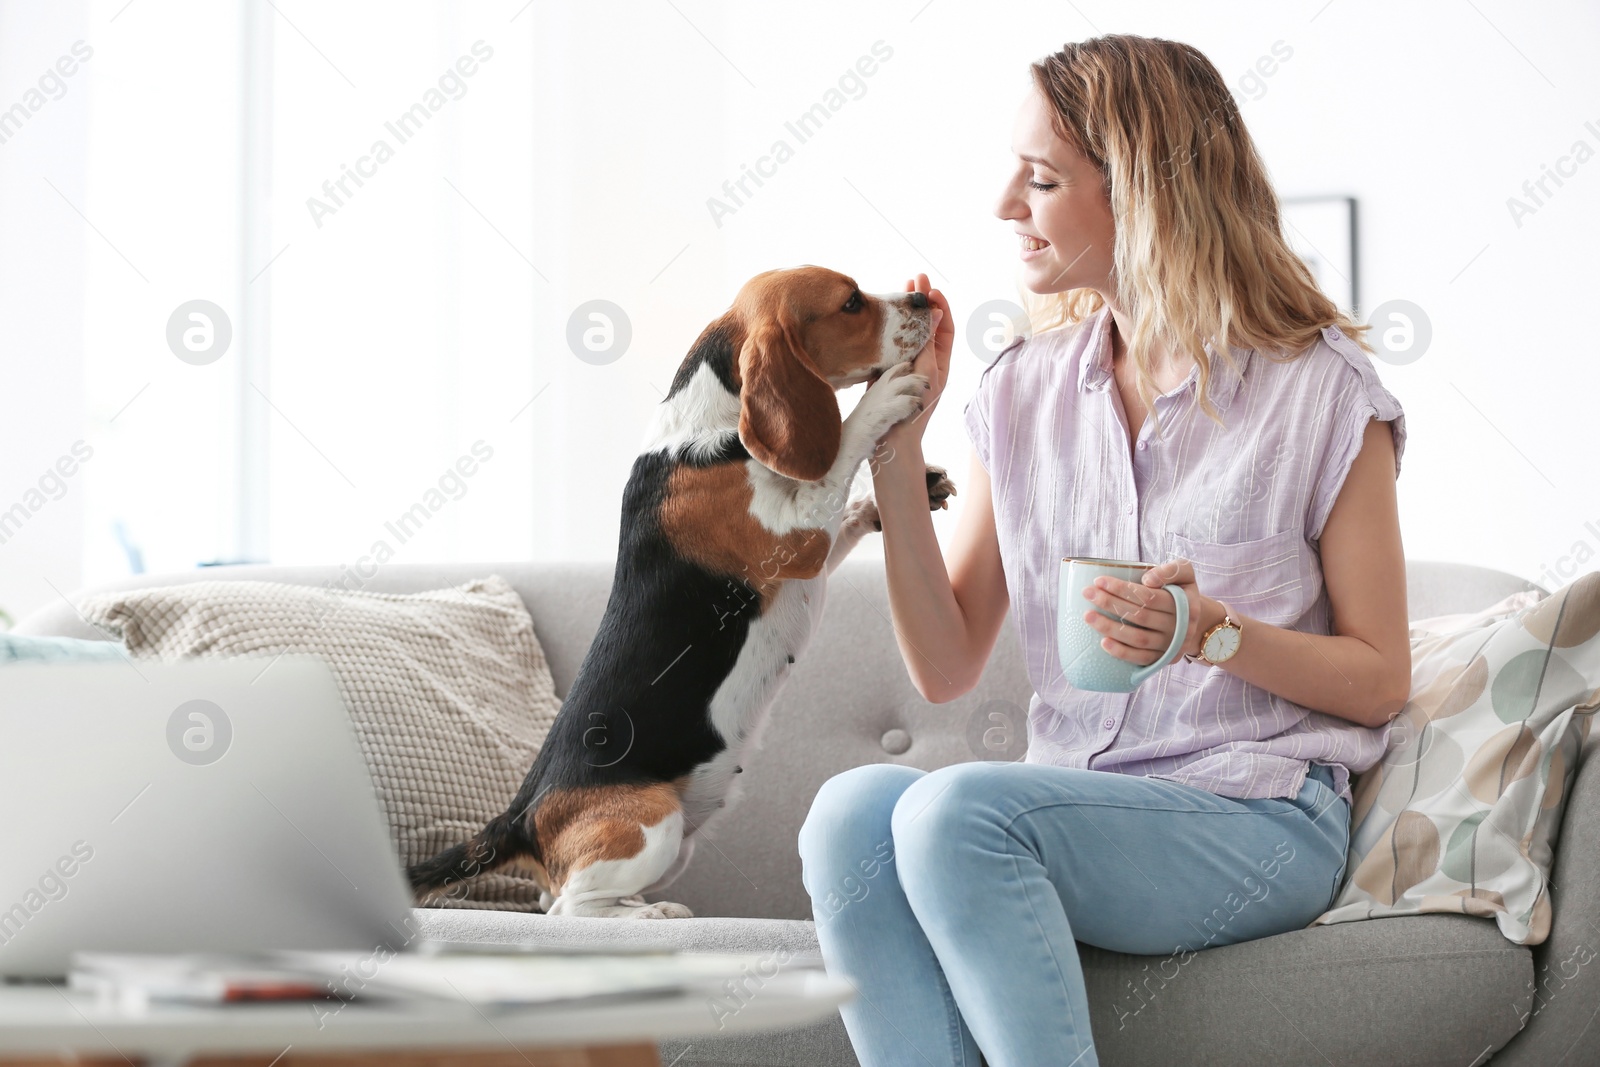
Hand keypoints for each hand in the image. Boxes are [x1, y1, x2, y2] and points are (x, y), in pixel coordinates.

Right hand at [870, 273, 951, 452]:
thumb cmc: (912, 411)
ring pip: (908, 332)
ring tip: (902, 290)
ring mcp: (906, 365)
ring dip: (905, 312)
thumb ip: (928, 344)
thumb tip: (937, 314)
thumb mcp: (924, 373)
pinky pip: (891, 344)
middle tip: (915, 277)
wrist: (890, 440)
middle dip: (921, 301)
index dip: (940, 306)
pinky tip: (883, 315)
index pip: (944, 327)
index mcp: (940, 363)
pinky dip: (888, 328)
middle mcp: (924, 362)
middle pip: (926, 325)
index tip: (931, 289)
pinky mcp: (888, 371)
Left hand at [1080, 559, 1220, 665]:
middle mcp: (1181, 627)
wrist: (1197, 621)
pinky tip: (1103, 643)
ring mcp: (1171, 646)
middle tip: (1088, 593)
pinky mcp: (1163, 660)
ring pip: (1138, 639)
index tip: (1099, 580)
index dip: (1122, 588)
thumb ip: (1171, 570)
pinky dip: (1122, 652)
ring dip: (1110, 628)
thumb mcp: (1185, 574)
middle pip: (1140, 616)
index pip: (1149, 596)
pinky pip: (1141, 659)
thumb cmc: (1181, 592)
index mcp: (1186, 604)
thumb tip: (1147, 579)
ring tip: (1087, 616)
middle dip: (1110, 604)